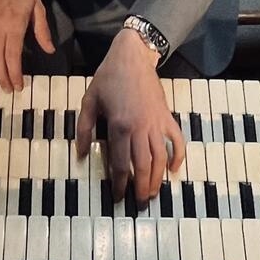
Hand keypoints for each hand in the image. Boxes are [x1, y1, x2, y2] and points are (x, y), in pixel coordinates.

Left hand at [74, 28, 185, 201]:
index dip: (120, 184)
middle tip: (139, 203)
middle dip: (141, 188)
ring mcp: (156, 123)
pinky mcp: (167, 116)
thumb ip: (84, 129)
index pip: (121, 164)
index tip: (118, 197)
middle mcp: (140, 128)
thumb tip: (81, 154)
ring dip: (158, 179)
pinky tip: (174, 170)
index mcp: (119, 127)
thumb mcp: (89, 101)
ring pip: (160, 158)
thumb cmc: (108, 77)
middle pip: (143, 166)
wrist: (132, 56)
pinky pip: (176, 140)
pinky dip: (178, 156)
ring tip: (153, 193)